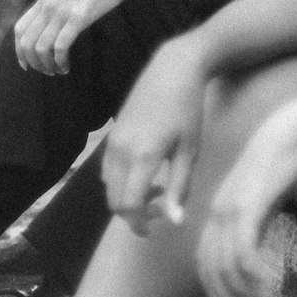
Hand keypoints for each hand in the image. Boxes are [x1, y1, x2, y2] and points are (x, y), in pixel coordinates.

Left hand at [14, 0, 142, 74]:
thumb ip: (51, 8)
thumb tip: (44, 31)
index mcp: (43, 0)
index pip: (19, 29)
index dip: (19, 51)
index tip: (26, 65)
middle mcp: (47, 6)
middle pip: (27, 43)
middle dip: (34, 63)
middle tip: (46, 71)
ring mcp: (61, 12)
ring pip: (41, 48)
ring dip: (47, 65)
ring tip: (58, 70)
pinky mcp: (77, 18)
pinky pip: (60, 47)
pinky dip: (60, 62)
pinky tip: (67, 66)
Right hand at [102, 39, 207, 234]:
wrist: (173, 68)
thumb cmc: (188, 109)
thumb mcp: (190, 150)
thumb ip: (179, 188)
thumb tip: (174, 223)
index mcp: (143, 156)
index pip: (129, 205)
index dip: (139, 223)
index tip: (156, 227)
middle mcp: (121, 150)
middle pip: (114, 200)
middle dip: (133, 214)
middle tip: (159, 211)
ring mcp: (113, 140)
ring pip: (108, 185)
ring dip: (126, 197)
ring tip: (156, 190)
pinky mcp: (112, 133)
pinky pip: (106, 168)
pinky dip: (119, 181)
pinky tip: (142, 172)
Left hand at [196, 113, 296, 296]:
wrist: (288, 133)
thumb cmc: (277, 165)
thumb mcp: (259, 201)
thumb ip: (251, 226)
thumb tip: (250, 257)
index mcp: (216, 210)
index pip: (203, 259)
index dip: (215, 286)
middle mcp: (216, 211)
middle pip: (210, 267)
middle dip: (226, 295)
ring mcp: (229, 208)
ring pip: (225, 264)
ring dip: (242, 289)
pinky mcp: (247, 206)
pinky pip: (243, 252)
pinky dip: (252, 274)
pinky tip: (266, 282)